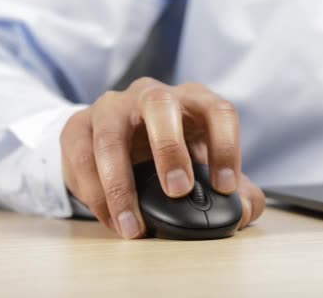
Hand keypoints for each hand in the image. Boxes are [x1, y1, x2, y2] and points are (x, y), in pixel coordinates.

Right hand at [60, 77, 265, 238]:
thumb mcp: (205, 170)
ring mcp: (112, 108)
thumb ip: (235, 192)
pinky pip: (80, 156)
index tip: (225, 186)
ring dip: (120, 183)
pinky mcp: (78, 126)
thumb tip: (244, 210)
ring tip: (133, 226)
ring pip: (110, 133)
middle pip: (161, 104)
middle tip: (177, 190)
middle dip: (169, 148)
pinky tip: (111, 218)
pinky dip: (95, 192)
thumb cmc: (170, 157)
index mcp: (192, 102)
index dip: (226, 145)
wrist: (116, 148)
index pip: (217, 110)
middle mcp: (152, 96)